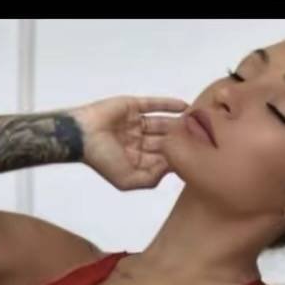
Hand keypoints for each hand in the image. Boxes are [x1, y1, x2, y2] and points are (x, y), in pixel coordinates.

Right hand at [71, 95, 187, 190]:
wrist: (81, 135)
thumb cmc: (103, 160)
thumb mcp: (128, 180)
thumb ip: (151, 179)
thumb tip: (172, 168)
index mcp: (136, 161)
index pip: (162, 160)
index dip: (178, 158)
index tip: (198, 157)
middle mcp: (137, 143)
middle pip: (165, 141)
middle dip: (181, 141)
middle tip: (202, 138)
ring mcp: (135, 123)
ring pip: (162, 123)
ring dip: (178, 123)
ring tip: (196, 122)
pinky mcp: (133, 106)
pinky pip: (153, 105)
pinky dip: (169, 104)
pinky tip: (184, 106)